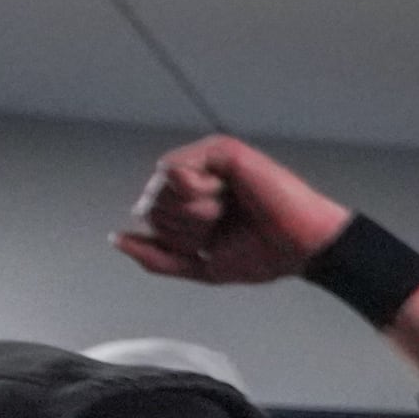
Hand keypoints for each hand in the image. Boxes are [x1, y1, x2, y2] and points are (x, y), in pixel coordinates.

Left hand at [114, 135, 354, 285]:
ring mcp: (209, 162)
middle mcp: (199, 179)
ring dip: (191, 211)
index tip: (213, 240)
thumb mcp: (200, 266)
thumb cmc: (265, 254)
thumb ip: (157, 257)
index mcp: (194, 203)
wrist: (301, 246)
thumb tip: (117, 239)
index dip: (175, 237)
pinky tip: (224, 193)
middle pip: (150, 202)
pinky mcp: (220, 151)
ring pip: (159, 187)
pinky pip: (174, 169)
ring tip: (227, 209)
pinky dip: (194, 191)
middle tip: (222, 223)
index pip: (151, 217)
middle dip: (182, 225)